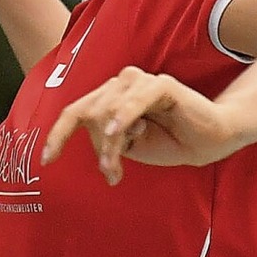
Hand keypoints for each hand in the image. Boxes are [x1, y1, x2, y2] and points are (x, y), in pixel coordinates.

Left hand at [41, 66, 242, 184]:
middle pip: (90, 113)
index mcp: (110, 99)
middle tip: (111, 173)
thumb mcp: (130, 148)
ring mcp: (140, 83)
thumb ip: (109, 142)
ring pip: (108, 110)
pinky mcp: (162, 86)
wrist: (209, 141)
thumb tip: (98, 140)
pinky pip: (135, 99)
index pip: (75, 112)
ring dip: (109, 143)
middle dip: (97, 148)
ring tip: (116, 168)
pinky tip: (117, 131)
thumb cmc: (170, 141)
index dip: (58, 135)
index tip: (47, 160)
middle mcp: (121, 85)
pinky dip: (123, 115)